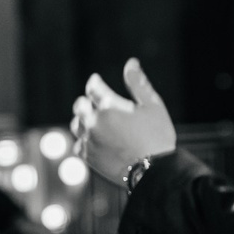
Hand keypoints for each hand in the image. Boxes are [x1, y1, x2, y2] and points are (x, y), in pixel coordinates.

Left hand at [71, 58, 176, 186]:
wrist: (152, 171)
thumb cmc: (157, 136)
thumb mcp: (153, 105)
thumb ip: (138, 83)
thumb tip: (131, 62)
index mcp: (109, 106)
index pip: (93, 87)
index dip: (95, 82)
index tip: (96, 80)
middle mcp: (94, 121)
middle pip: (80, 105)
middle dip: (87, 100)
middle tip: (93, 100)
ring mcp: (89, 140)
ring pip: (76, 124)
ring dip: (83, 119)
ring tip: (93, 120)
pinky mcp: (88, 157)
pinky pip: (78, 144)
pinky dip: (84, 139)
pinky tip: (93, 139)